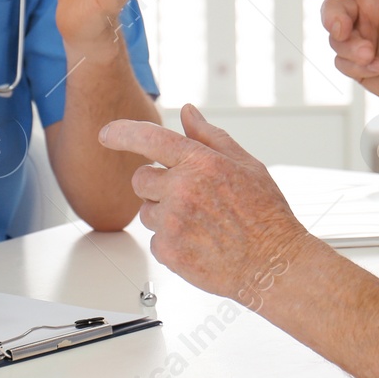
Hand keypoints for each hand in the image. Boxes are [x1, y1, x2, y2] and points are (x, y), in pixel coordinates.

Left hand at [99, 104, 311, 309]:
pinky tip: (200, 242)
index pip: (149, 138)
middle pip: (140, 179)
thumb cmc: (265, 214)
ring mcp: (173, 222)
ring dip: (164, 214)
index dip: (122, 133)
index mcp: (201, 162)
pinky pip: (155, 240)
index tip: (106, 134)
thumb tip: (188, 113)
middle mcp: (182, 189)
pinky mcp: (168, 251)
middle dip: (155, 185)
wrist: (272, 264)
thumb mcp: (246, 164)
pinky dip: (171, 241)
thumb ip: (210, 136)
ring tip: (201, 224)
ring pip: (147, 212)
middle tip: (186, 196)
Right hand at [303, 0, 378, 116]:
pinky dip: (356, 67)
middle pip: (330, 10)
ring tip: (373, 57)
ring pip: (333, 40)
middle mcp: (366, 15)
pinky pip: (340, 62)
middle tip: (343, 32)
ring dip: (351, 49)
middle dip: (333, 22)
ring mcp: (361, 40)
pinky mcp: (359, 65)